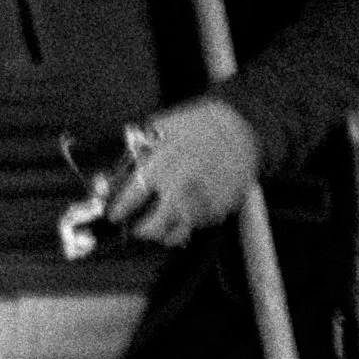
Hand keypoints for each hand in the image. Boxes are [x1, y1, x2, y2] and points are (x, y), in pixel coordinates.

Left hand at [106, 97, 261, 248]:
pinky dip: (190, 225)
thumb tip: (125, 165)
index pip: (132, 199)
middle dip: (143, 231)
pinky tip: (185, 218)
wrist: (243, 126)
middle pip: (154, 226)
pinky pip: (199, 226)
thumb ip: (141, 147)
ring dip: (166, 236)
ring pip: (178, 233)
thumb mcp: (163, 125)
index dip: (120, 210)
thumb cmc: (199, 123)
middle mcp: (179, 188)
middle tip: (138, 230)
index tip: (115, 216)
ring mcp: (201, 201)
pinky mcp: (220, 208)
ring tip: (160, 233)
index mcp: (160, 166)